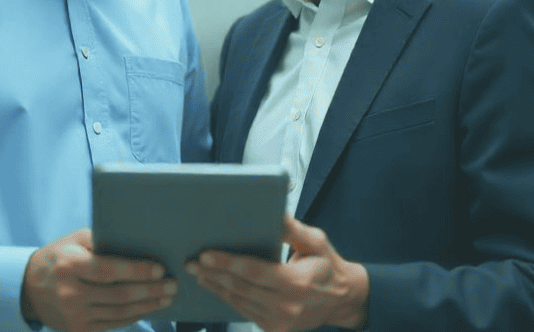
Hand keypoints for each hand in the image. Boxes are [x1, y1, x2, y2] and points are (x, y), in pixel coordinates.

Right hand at [21, 228, 177, 331]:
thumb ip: (103, 240)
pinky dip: (133, 316)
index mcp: (69, 266)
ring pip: (119, 313)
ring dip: (147, 305)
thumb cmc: (59, 257)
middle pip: (119, 295)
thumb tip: (138, 242)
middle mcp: (70, 293)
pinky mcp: (77, 330)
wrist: (29, 288)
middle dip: (150, 290)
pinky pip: (112, 324)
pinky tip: (147, 307)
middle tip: (172, 285)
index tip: (160, 269)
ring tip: (166, 297)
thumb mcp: (75, 241)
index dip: (137, 271)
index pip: (109, 270)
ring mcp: (73, 315)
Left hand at [186, 215, 368, 331]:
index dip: (227, 263)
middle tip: (191, 263)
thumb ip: (293, 229)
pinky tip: (215, 286)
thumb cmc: (327, 265)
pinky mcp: (274, 328)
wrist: (342, 300)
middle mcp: (287, 306)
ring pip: (238, 302)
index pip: (254, 272)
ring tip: (197, 273)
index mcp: (297, 283)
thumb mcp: (316, 241)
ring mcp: (279, 321)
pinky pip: (245, 311)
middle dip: (213, 274)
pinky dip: (228, 298)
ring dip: (215, 287)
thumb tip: (273, 213)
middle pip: (240, 288)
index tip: (206, 254)